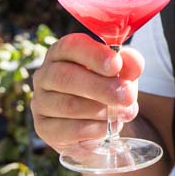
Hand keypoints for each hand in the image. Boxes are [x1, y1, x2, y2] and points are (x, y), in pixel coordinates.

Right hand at [31, 33, 142, 153]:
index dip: (94, 54)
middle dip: (101, 87)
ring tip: (122, 113)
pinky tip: (107, 127)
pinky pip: (67, 129)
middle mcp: (45, 74)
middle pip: (66, 77)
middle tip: (127, 96)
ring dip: (101, 110)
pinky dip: (93, 129)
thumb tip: (133, 64)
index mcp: (62, 52)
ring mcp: (41, 102)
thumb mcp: (122, 72)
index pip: (70, 46)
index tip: (116, 65)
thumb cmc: (107, 86)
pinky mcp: (43, 128)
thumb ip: (129, 64)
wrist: (97, 121)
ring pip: (69, 105)